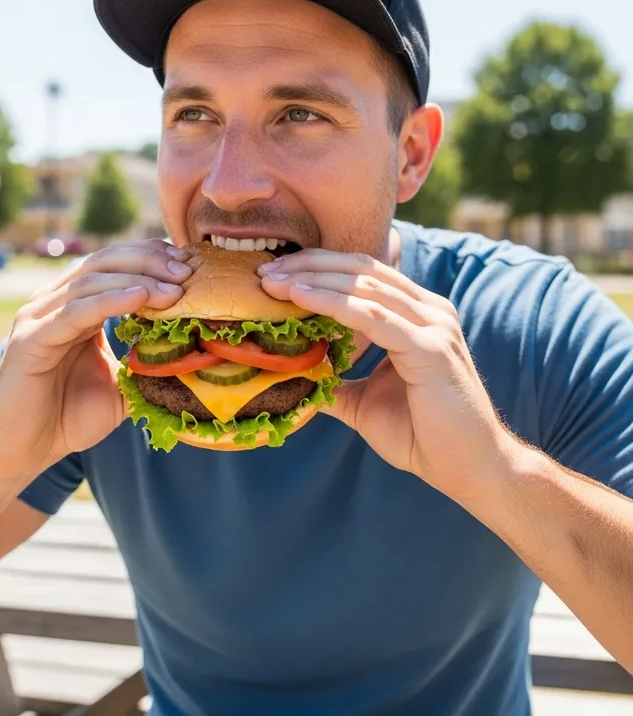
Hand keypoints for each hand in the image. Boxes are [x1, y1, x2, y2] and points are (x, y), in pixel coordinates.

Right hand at [0, 240, 192, 477]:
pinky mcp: (30, 339)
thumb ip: (148, 365)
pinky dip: (110, 300)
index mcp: (76, 306)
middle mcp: (55, 302)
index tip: (192, 266)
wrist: (20, 453)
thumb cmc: (67, 418)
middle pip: (106, 261)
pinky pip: (75, 311)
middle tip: (188, 270)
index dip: (153, 258)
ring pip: (92, 280)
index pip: (117, 264)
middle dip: (150, 261)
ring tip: (174, 288)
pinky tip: (140, 297)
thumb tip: (195, 359)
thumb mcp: (121, 387)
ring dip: (138, 279)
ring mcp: (39, 317)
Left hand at [259, 249, 511, 500]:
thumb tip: (294, 376)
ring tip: (272, 281)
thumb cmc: (424, 436)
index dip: (317, 268)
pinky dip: (332, 303)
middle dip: (309, 266)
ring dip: (313, 280)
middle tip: (264, 271)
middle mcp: (429, 311)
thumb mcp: (364, 402)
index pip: (362, 275)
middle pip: (361, 270)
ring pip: (364, 287)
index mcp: (418, 315)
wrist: (470, 469)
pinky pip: (373, 317)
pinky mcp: (431, 348)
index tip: (273, 275)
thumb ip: (334, 382)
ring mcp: (433, 325)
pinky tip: (300, 297)